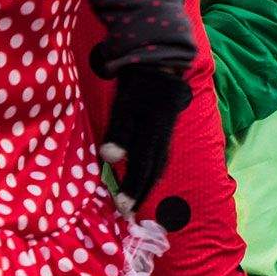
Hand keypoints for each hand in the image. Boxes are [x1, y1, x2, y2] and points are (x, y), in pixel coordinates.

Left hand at [99, 65, 192, 207]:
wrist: (159, 62)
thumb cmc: (138, 84)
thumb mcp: (125, 104)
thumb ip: (119, 131)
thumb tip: (110, 158)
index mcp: (153, 133)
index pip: (142, 167)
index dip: (133, 188)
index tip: (123, 208)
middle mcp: (163, 137)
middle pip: (153, 170)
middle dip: (141, 193)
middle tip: (130, 213)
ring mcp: (166, 132)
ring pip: (159, 164)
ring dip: (148, 184)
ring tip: (138, 201)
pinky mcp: (165, 128)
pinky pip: (160, 155)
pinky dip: (153, 170)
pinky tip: (147, 177)